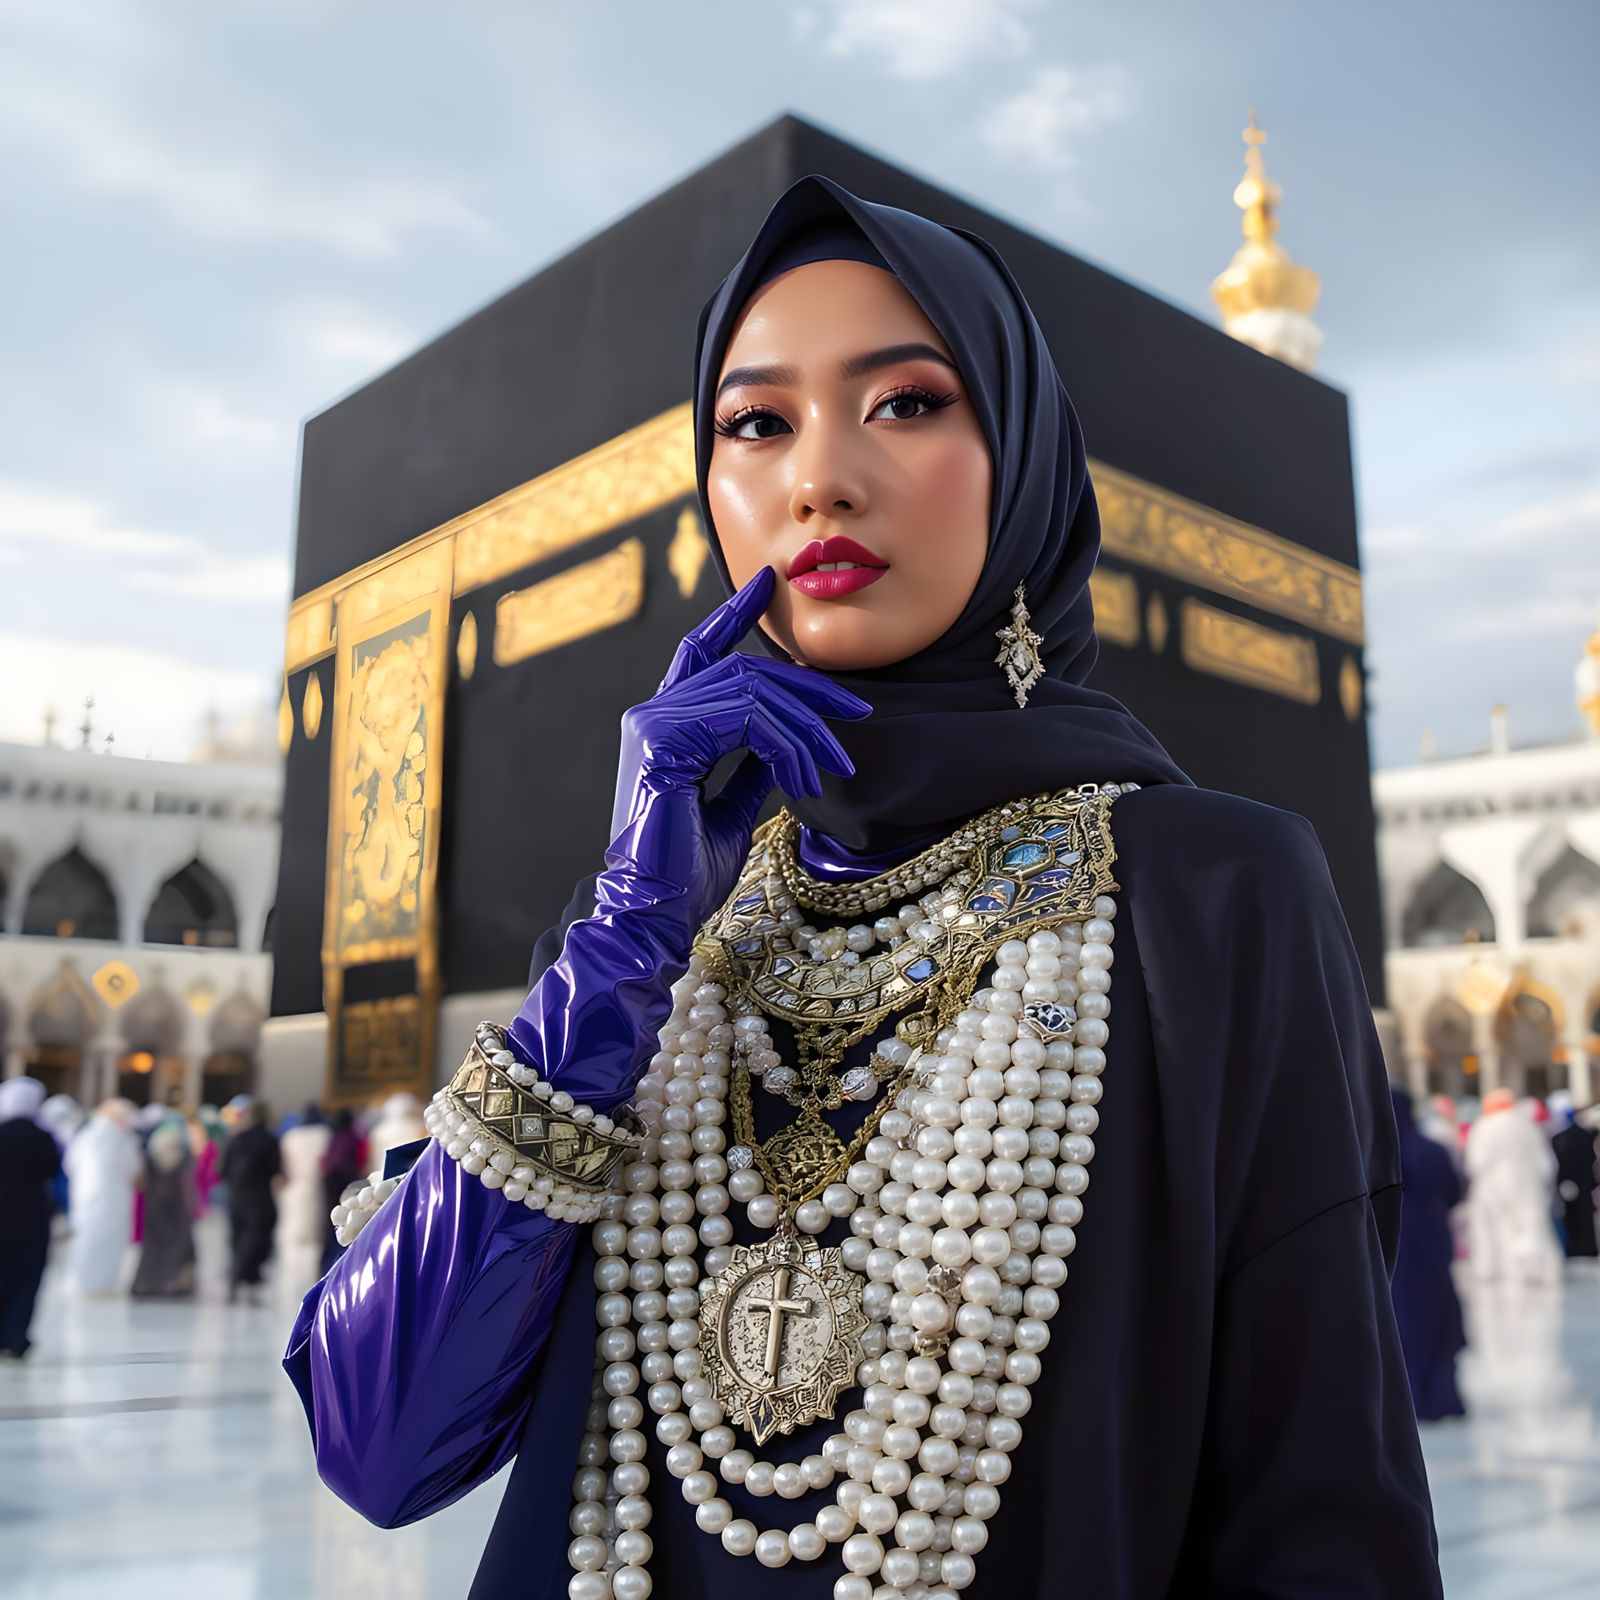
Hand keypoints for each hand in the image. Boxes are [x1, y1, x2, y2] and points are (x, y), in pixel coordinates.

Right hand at [605, 566, 871, 937]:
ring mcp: (652, 722)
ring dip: (806, 726)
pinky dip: (785, 742)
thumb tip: (780, 744)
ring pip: (750, 690)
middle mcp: (652, 713)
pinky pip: (744, 716)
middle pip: (743, 670)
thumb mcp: (731, 809)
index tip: (767, 585)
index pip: (703, 652)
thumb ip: (749, 767)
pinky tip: (805, 775)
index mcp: (664, 726)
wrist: (655, 915)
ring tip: (837, 763)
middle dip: (808, 688)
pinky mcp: (661, 738)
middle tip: (859, 707)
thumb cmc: (687, 875)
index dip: (734, 615)